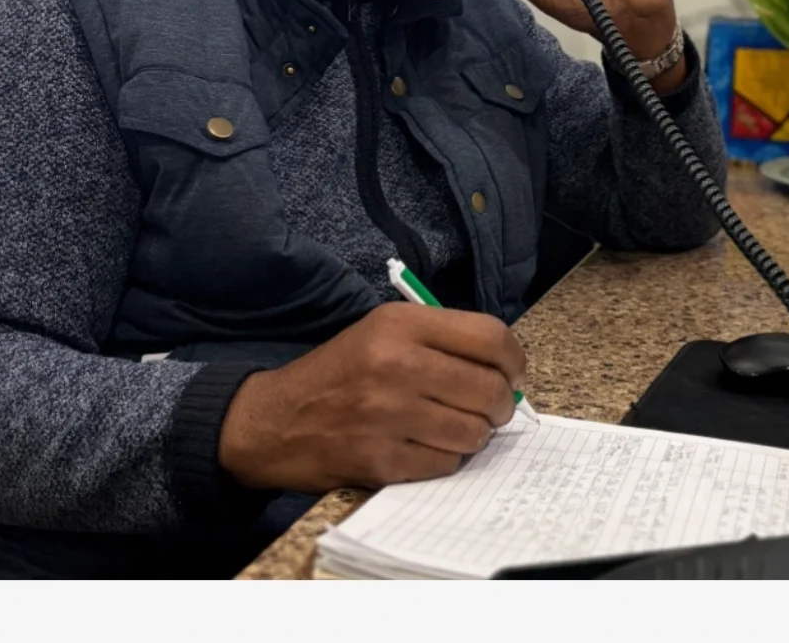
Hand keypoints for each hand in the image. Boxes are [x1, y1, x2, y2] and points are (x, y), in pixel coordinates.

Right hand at [217, 303, 525, 492]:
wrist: (274, 420)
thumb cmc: (339, 372)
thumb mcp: (382, 331)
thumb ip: (440, 339)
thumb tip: (505, 366)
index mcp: (399, 324)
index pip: (489, 336)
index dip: (514, 359)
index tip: (513, 372)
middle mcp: (395, 365)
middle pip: (489, 388)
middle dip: (501, 403)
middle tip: (491, 407)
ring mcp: (388, 415)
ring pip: (474, 432)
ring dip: (474, 434)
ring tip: (453, 426)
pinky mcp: (381, 460)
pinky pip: (446, 464)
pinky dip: (445, 458)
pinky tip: (425, 445)